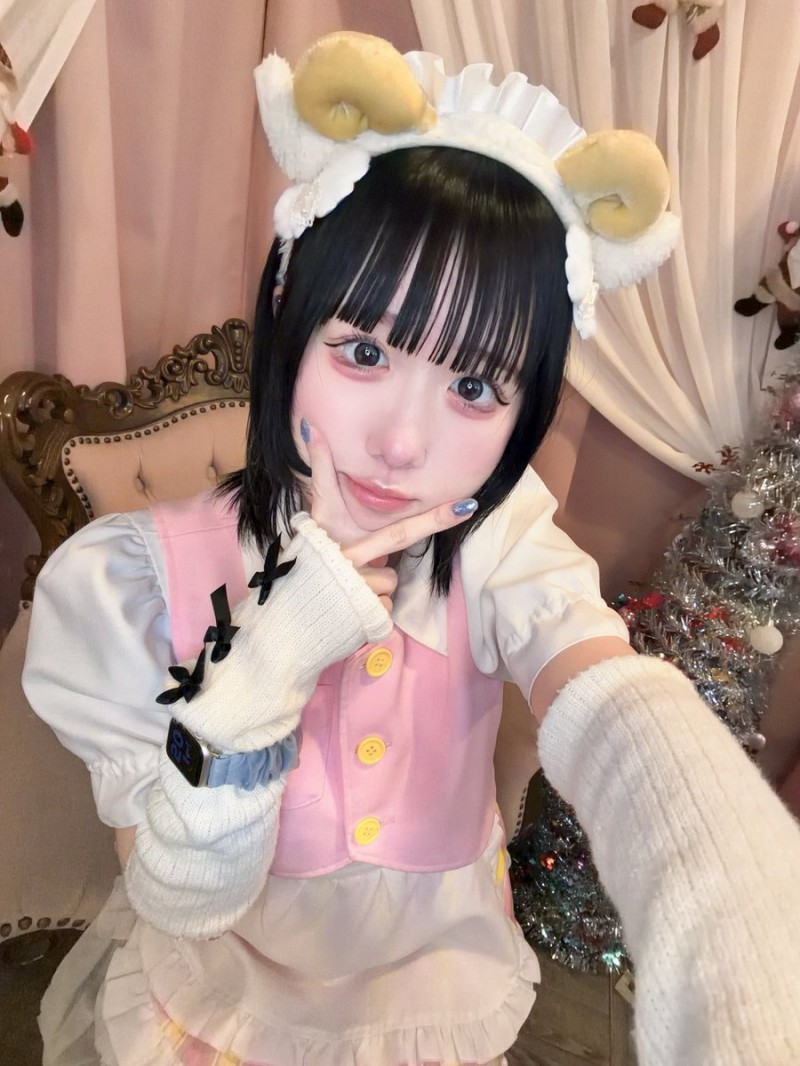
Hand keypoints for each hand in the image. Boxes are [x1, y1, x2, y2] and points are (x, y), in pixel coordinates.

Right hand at [300, 419, 477, 610]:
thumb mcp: (314, 517)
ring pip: (391, 585)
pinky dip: (370, 611)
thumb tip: (309, 423)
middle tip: (462, 507)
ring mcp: (363, 598)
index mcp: (352, 544)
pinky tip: (349, 606)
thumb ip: (319, 472)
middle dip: (435, 521)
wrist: (286, 616)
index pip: (402, 530)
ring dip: (376, 588)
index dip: (436, 518)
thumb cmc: (305, 559)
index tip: (469, 506)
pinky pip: (384, 612)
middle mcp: (359, 570)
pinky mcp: (364, 621)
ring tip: (349, 584)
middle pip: (404, 549)